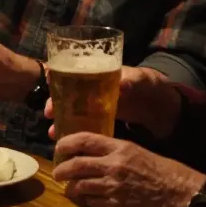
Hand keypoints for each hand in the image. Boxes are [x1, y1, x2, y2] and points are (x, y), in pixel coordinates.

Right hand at [45, 66, 180, 139]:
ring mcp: (92, 103)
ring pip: (69, 109)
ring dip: (59, 118)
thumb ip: (132, 80)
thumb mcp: (141, 79)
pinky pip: (80, 122)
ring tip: (53, 132)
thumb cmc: (146, 85)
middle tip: (48, 113)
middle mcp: (90, 87)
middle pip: (65, 91)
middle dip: (54, 101)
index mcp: (98, 71)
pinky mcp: (97, 118)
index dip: (58, 72)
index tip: (49, 78)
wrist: (157, 105)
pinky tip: (64, 138)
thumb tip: (124, 84)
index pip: (72, 68)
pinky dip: (71, 129)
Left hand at [53, 133, 205, 206]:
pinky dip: (85, 199)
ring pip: (81, 186)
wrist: (178, 192)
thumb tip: (87, 149)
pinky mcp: (117, 205)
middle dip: (61, 169)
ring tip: (68, 187)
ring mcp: (114, 187)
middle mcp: (113, 166)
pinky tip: (84, 198)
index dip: (66, 143)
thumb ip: (111, 148)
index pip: (84, 140)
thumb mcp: (134, 149)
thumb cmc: (159, 168)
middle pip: (76, 165)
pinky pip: (92, 202)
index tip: (58, 147)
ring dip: (71, 187)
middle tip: (57, 172)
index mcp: (119, 147)